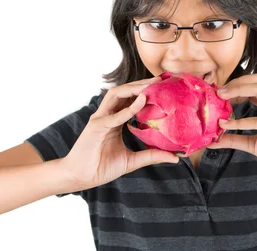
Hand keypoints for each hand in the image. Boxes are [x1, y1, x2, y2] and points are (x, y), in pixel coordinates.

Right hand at [61, 76, 178, 190]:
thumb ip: (151, 156)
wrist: (80, 178)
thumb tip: (176, 158)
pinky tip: (142, 101)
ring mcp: (100, 119)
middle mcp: (107, 115)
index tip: (163, 87)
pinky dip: (129, 108)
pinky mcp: (96, 127)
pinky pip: (114, 115)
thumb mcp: (132, 161)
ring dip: (134, 88)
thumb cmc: (101, 167)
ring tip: (152, 85)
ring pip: (116, 94)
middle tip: (161, 79)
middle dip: (141, 83)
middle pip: (124, 91)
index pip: (129, 99)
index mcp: (114, 120)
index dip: (145, 91)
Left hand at [208, 73, 256, 176]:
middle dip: (237, 81)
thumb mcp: (253, 143)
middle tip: (219, 92)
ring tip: (221, 97)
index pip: (255, 84)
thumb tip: (213, 141)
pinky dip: (239, 121)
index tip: (220, 93)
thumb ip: (235, 139)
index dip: (237, 85)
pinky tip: (225, 125)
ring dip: (238, 89)